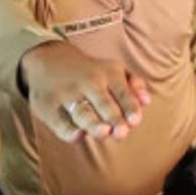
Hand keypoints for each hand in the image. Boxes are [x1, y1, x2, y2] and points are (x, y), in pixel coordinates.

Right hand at [20, 41, 150, 141]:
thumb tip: (147, 102)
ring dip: (93, 123)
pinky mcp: (48, 107)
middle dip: (113, 118)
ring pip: (83, 112)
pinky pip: (59, 122)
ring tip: (103, 132)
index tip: (134, 121)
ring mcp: (67, 94)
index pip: (122, 93)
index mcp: (108, 74)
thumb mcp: (113, 69)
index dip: (129, 107)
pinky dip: (68, 130)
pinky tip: (77, 135)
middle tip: (122, 132)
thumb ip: (133, 85)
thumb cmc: (89, 71)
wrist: (47, 58)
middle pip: (104, 104)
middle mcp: (88, 83)